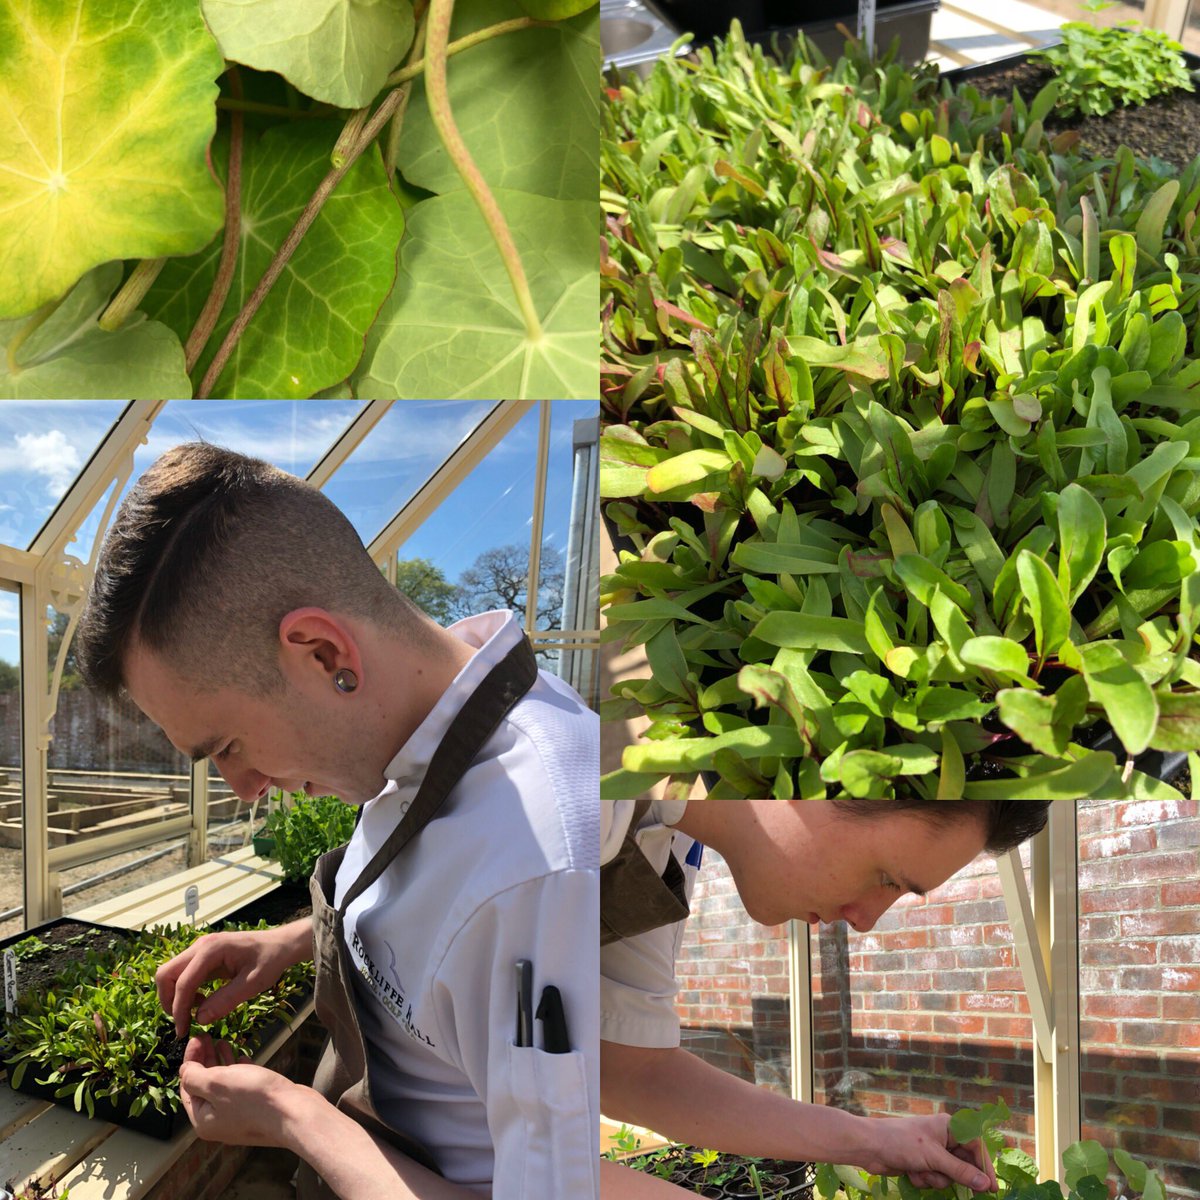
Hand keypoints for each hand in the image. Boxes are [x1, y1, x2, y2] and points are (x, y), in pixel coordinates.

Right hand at [156, 925, 299, 1036]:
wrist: (280, 944)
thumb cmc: (270, 961)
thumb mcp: (254, 983)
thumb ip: (227, 1000)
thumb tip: (199, 1019)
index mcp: (212, 949)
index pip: (183, 982)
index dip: (179, 1009)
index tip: (183, 1031)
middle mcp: (201, 945)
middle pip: (166, 973)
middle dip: (168, 1000)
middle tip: (183, 1022)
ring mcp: (200, 948)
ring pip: (171, 973)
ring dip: (175, 996)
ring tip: (195, 1012)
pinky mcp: (203, 955)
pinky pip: (183, 974)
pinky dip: (185, 990)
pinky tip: (202, 1001)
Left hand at [178, 1034, 306, 1146]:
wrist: (292, 1113)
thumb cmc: (253, 1098)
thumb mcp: (217, 1084)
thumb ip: (195, 1076)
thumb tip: (184, 1071)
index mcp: (203, 1120)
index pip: (187, 1088)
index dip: (189, 1062)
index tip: (195, 1039)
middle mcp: (218, 1122)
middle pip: (205, 1087)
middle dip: (204, 1060)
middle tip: (206, 1037)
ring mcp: (239, 1116)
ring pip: (224, 1085)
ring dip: (220, 1062)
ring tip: (222, 1041)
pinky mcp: (257, 1109)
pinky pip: (241, 1087)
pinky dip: (238, 1070)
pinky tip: (241, 1057)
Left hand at [859, 1115, 996, 1192]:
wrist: (870, 1147)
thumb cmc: (902, 1143)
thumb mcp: (934, 1157)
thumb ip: (961, 1171)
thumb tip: (986, 1184)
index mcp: (948, 1126)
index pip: (976, 1145)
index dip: (985, 1166)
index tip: (992, 1188)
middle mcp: (942, 1137)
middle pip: (963, 1163)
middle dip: (954, 1175)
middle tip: (957, 1186)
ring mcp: (931, 1152)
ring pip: (948, 1175)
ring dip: (935, 1178)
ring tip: (920, 1170)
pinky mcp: (922, 1164)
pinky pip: (934, 1178)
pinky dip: (924, 1179)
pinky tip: (910, 1172)